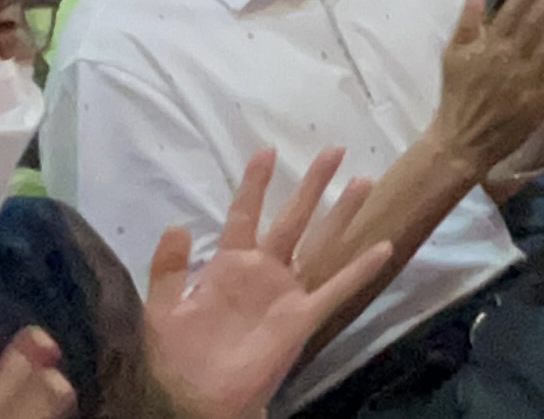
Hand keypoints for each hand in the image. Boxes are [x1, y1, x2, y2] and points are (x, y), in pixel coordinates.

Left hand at [141, 147, 394, 418]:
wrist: (196, 401)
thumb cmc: (176, 358)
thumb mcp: (161, 311)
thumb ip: (167, 269)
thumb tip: (177, 224)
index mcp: (227, 265)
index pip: (244, 214)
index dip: (255, 184)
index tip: (267, 151)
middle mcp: (262, 271)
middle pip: (291, 218)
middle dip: (312, 184)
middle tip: (334, 149)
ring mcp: (285, 292)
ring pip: (318, 243)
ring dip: (341, 214)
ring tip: (363, 181)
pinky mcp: (301, 318)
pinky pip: (336, 288)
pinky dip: (359, 269)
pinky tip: (382, 247)